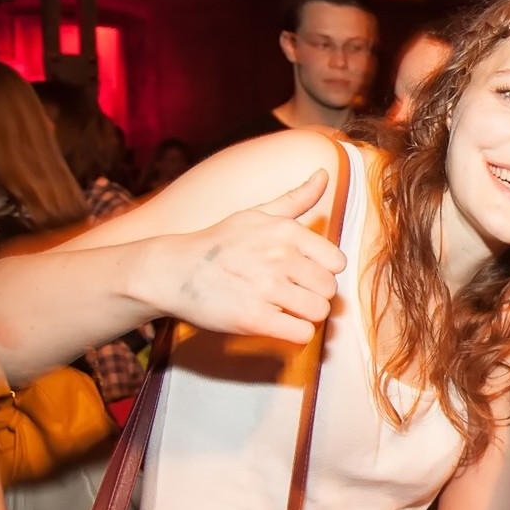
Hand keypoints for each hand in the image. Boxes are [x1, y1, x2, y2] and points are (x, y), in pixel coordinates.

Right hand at [149, 170, 347, 343]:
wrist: (173, 271)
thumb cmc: (219, 244)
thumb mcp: (256, 214)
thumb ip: (296, 199)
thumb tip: (324, 174)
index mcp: (285, 232)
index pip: (336, 263)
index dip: (323, 272)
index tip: (302, 274)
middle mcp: (279, 257)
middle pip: (329, 290)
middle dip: (314, 295)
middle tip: (291, 294)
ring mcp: (266, 288)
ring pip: (318, 312)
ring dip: (305, 316)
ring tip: (284, 309)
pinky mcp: (254, 319)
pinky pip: (301, 334)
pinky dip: (295, 334)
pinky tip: (278, 324)